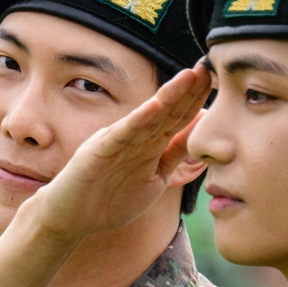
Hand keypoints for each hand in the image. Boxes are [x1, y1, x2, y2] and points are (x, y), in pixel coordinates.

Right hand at [28, 64, 210, 238]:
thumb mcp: (154, 178)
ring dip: (169, 96)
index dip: (196, 99)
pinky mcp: (98, 152)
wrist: (71, 218)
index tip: (216, 80)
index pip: (177, 117)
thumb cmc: (110, 199)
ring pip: (147, 116)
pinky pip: (121, 135)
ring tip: (188, 77)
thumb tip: (200, 128)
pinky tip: (154, 106)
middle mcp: (134, 137)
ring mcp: (116, 142)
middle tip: (208, 68)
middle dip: (188, 90)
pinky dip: (137, 120)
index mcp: (149, 144)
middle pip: (166, 110)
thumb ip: (175, 154)